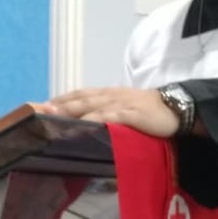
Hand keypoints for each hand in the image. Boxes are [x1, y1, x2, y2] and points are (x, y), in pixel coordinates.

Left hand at [41, 87, 178, 137]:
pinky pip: (110, 116)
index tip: (43, 105)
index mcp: (108, 94)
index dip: (62, 98)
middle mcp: (111, 95)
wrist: (176, 108)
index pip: (81, 93)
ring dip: (72, 110)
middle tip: (41, 110)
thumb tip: (89, 124)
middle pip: (81, 98)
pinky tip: (83, 125)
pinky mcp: (131, 114)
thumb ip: (108, 113)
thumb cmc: (149, 112)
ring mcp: (120, 103)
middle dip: (60, 104)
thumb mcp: (125, 109)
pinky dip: (95, 119)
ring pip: (91, 105)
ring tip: (55, 117)